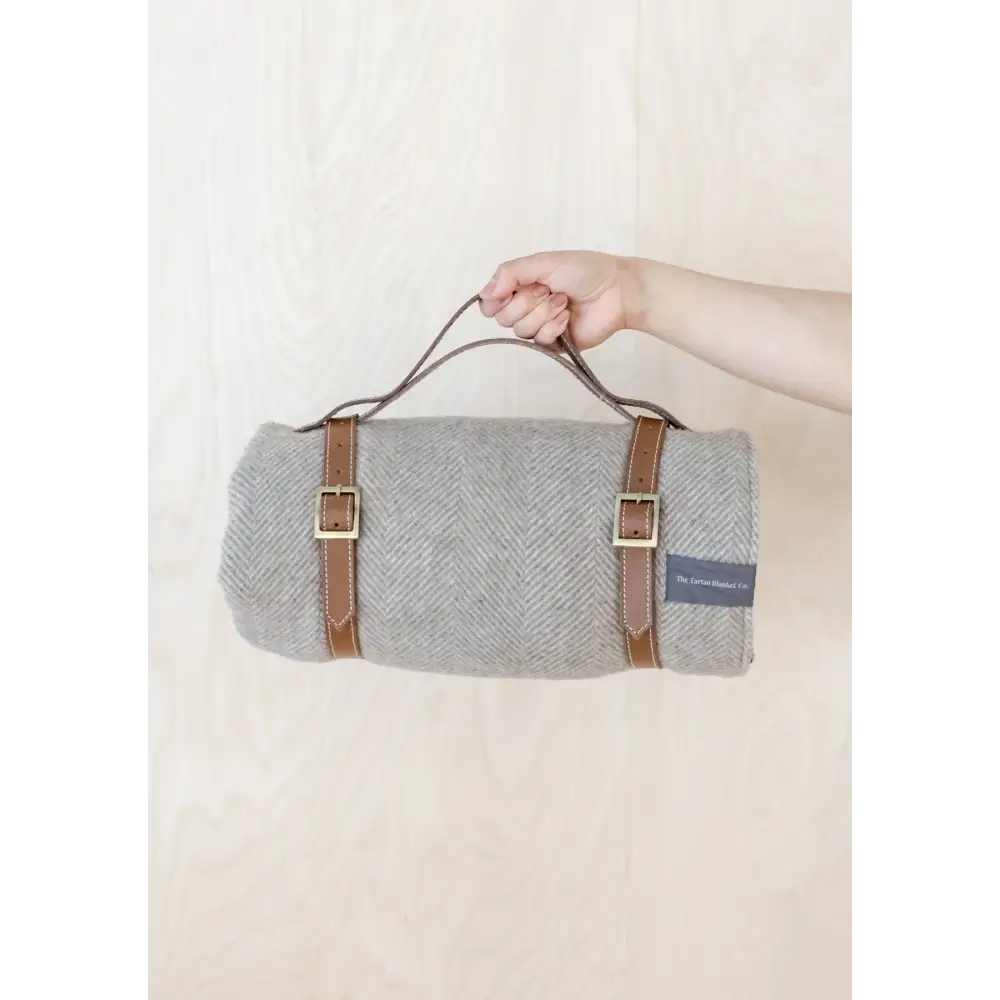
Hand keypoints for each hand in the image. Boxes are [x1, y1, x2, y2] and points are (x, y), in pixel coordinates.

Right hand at [478, 251, 633, 349]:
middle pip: (503, 319)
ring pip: (521, 331)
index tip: (512, 290)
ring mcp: (539, 327)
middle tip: (548, 291)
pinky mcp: (554, 344)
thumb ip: (510, 273)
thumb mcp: (543, 262)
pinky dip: (553, 328)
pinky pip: (540, 342)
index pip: (490, 304)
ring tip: (563, 302)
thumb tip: (483, 294)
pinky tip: (568, 318)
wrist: (617, 291)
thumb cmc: (584, 270)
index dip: (497, 301)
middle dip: (527, 303)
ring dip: (543, 313)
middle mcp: (526, 308)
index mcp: (521, 286)